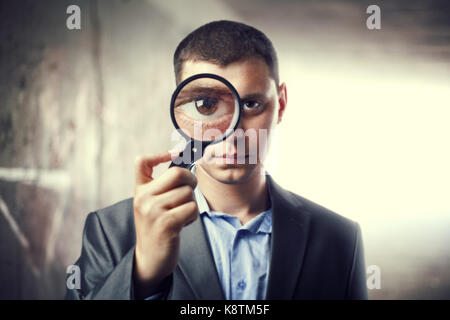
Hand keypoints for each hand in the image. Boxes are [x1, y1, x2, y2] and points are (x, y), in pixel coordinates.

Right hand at [133, 151, 197, 297]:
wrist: (150, 259)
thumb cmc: (157, 227)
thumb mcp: (152, 204)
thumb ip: (163, 187)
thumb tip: (187, 166)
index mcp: (140, 190)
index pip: (141, 162)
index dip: (159, 154)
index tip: (174, 155)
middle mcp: (143, 198)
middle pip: (177, 173)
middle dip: (191, 180)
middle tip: (189, 191)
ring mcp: (153, 210)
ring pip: (188, 193)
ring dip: (191, 204)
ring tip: (180, 215)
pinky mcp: (166, 223)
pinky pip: (191, 208)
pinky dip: (192, 216)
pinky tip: (183, 224)